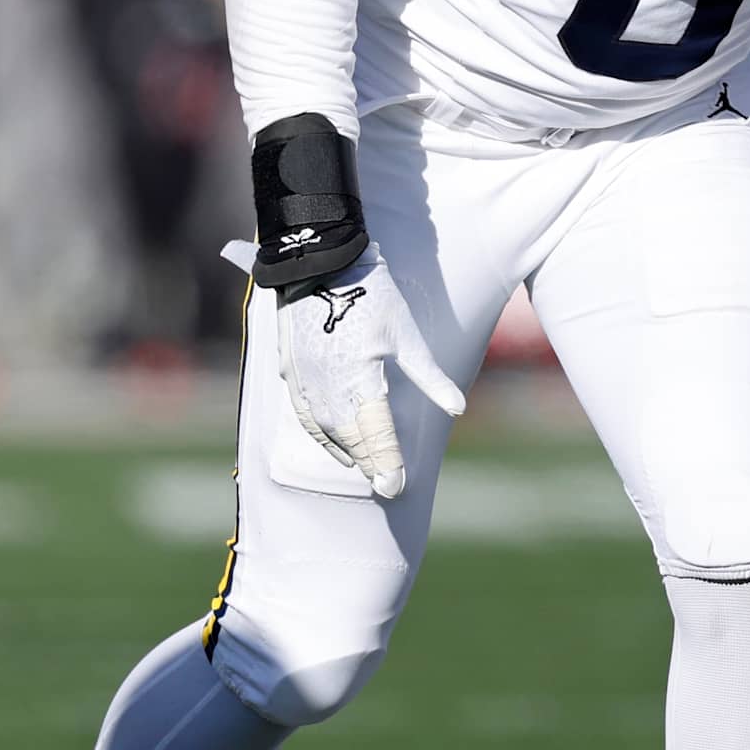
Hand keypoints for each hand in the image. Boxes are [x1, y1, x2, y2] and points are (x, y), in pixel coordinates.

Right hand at [266, 242, 463, 499]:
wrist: (321, 262)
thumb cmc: (371, 295)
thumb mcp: (406, 335)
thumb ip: (429, 377)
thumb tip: (458, 409)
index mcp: (361, 378)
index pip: (377, 433)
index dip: (388, 462)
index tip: (396, 487)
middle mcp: (330, 385)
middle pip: (351, 438)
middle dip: (369, 464)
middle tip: (387, 486)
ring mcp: (306, 380)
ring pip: (325, 430)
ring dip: (345, 453)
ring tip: (363, 469)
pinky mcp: (291, 370)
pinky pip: (304, 414)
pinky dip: (319, 435)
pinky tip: (331, 444)